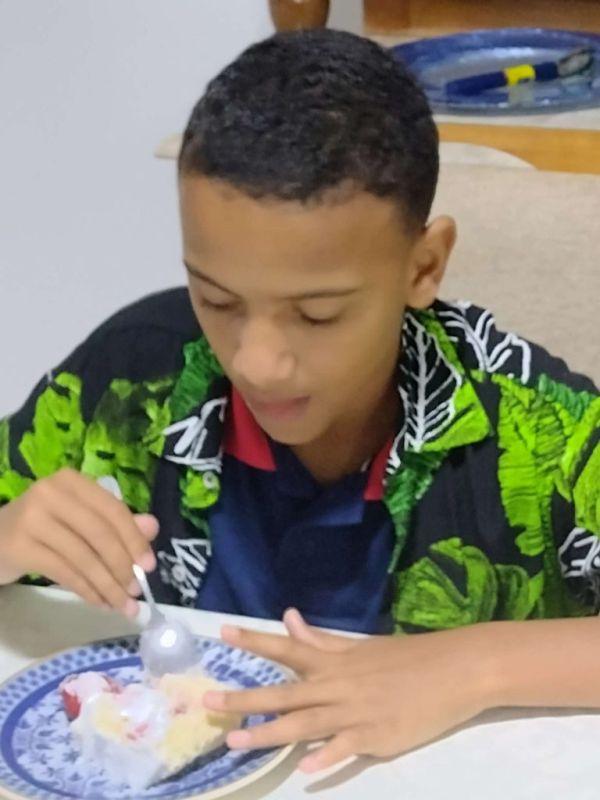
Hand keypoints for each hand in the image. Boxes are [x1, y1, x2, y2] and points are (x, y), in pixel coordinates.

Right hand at [0, 468, 157, 614]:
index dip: (134, 539)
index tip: (150, 566)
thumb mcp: (80, 520)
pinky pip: (64, 572)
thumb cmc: (44, 528)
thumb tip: (152, 527)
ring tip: (122, 605)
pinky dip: (86, 591)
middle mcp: (51, 493)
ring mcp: (32, 518)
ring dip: (107, 585)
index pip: (112, 509)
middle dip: (122, 566)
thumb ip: (116, 523)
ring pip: (83, 557)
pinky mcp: (18, 546)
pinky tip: (99, 603)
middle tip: (136, 591)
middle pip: (99, 533)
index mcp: (72, 481)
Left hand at [204, 609, 492, 772]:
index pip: (287, 648)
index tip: (223, 634)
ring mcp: (355, 713)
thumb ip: (322, 639)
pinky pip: (345, 750)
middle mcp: (338, 684)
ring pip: (305, 724)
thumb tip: (289, 618)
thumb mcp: (361, 645)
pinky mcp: (376, 739)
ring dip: (269, 734)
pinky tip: (307, 769)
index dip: (254, 642)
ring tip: (236, 742)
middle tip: (208, 703)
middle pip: (285, 692)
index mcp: (335, 659)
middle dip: (245, 698)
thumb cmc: (406, 656)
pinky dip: (327, 759)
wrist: (455, 670)